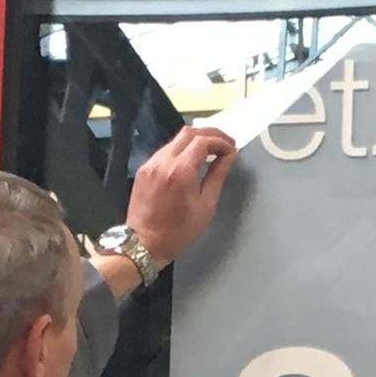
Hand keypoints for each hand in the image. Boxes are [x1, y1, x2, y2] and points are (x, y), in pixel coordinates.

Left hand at [123, 124, 237, 269]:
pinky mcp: (144, 169)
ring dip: (195, 140)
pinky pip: (165, 151)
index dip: (221, 141)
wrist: (143, 244)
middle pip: (188, 133)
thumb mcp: (205, 206)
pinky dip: (181, 150)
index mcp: (180, 170)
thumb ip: (217, 176)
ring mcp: (151, 163)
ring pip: (175, 140)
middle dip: (209, 134)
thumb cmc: (179, 231)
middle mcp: (163, 161)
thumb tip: (228, 156)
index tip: (231, 149)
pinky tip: (190, 160)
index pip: (203, 141)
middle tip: (224, 144)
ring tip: (210, 151)